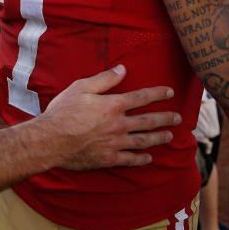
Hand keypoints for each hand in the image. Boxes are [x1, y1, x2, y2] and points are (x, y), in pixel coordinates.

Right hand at [41, 65, 179, 170]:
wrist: (50, 140)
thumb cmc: (63, 111)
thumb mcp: (81, 88)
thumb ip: (104, 79)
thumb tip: (122, 69)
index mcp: (113, 105)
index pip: (141, 97)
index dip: (158, 93)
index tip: (170, 92)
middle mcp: (119, 124)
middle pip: (148, 121)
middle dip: (166, 118)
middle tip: (178, 118)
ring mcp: (115, 143)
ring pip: (143, 140)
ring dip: (159, 138)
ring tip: (169, 136)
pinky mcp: (108, 158)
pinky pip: (130, 159)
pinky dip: (141, 158)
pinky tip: (149, 157)